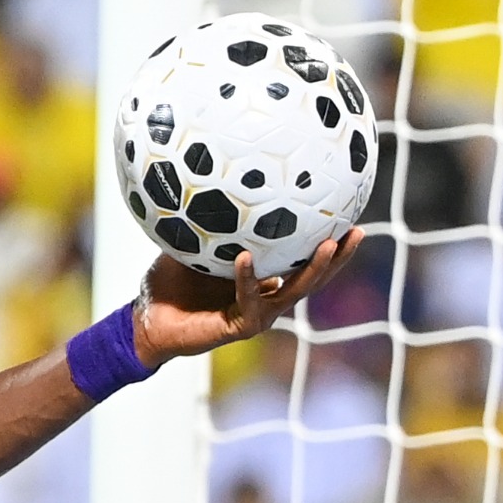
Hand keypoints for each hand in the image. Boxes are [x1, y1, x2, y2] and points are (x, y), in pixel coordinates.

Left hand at [131, 229, 364, 369]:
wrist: (146, 321)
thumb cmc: (169, 282)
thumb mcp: (192, 242)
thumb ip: (208, 216)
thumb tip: (212, 174)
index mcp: (263, 278)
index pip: (302, 260)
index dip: (327, 242)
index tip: (347, 215)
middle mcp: (266, 296)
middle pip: (314, 278)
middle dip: (338, 257)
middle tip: (357, 231)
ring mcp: (257, 314)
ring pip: (295, 292)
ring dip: (314, 270)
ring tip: (328, 245)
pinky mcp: (239, 327)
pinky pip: (250, 300)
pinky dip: (248, 279)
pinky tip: (246, 258)